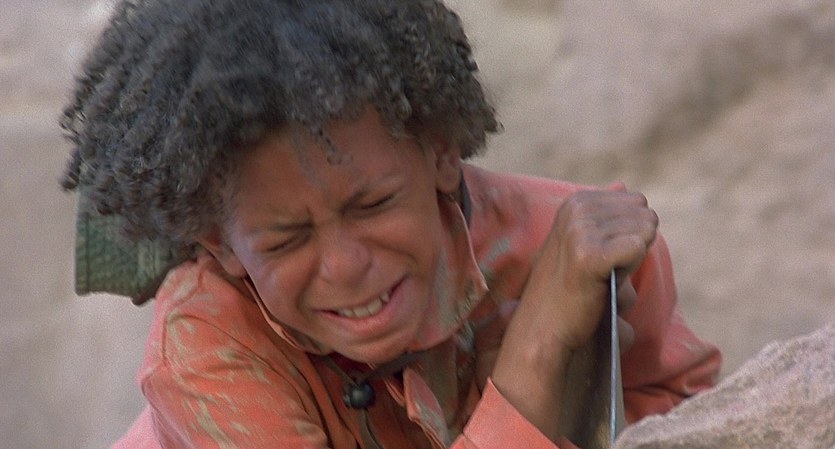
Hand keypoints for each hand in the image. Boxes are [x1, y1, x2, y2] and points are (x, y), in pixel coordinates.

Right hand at [522, 183, 655, 350]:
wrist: (543, 327)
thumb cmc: (566, 289)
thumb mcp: (580, 240)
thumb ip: (603, 212)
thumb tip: (622, 184)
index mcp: (576, 201)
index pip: (636, 203)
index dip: (628, 232)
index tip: (601, 254)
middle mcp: (577, 209)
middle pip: (644, 215)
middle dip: (634, 244)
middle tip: (604, 269)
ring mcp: (581, 231)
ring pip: (645, 232)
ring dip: (632, 260)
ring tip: (602, 277)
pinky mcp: (589, 256)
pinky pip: (638, 248)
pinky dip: (630, 268)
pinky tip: (606, 281)